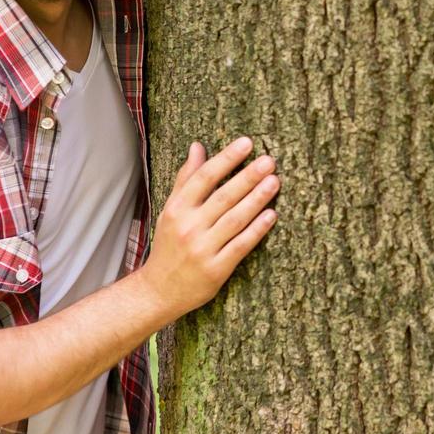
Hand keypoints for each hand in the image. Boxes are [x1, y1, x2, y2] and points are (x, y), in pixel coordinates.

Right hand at [141, 136, 279, 317]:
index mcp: (177, 209)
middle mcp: (189, 227)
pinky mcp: (216, 270)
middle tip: (269, 160)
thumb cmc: (169, 245)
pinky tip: (272, 215)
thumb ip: (187, 179)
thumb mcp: (171, 210)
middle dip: (248, 177)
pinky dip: (256, 230)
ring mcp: (202, 249)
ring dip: (256, 199)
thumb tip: (198, 146)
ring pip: (234, 219)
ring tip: (274, 182)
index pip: (204, 178)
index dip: (226, 159)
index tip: (246, 143)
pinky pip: (240, 246)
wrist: (159, 290)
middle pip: (223, 197)